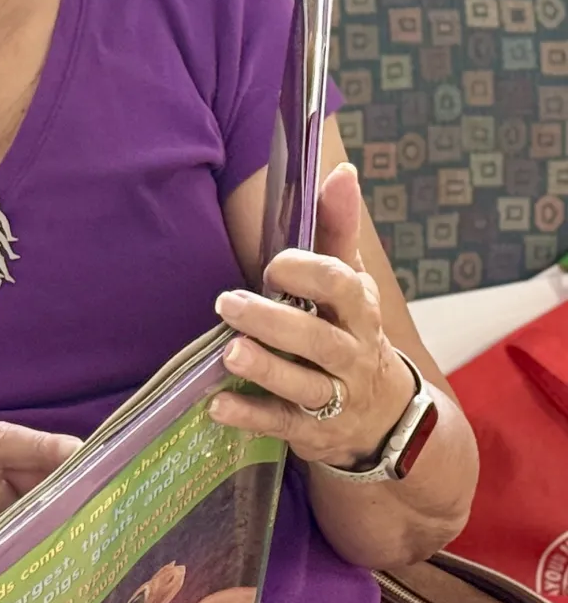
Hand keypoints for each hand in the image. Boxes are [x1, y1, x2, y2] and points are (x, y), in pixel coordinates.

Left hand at [210, 163, 416, 468]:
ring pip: (303, 386)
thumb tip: (341, 170)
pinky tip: (216, 405)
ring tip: (230, 352)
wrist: (385, 418)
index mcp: (358, 311)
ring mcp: (333, 398)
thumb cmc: (351, 331)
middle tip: (227, 303)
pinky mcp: (311, 432)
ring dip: (265, 369)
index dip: (310, 274)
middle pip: (318, 340)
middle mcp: (350, 355)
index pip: (341, 287)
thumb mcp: (351, 283)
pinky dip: (248, 416)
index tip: (275, 264)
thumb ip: (339, 230)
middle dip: (274, 322)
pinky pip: (279, 424)